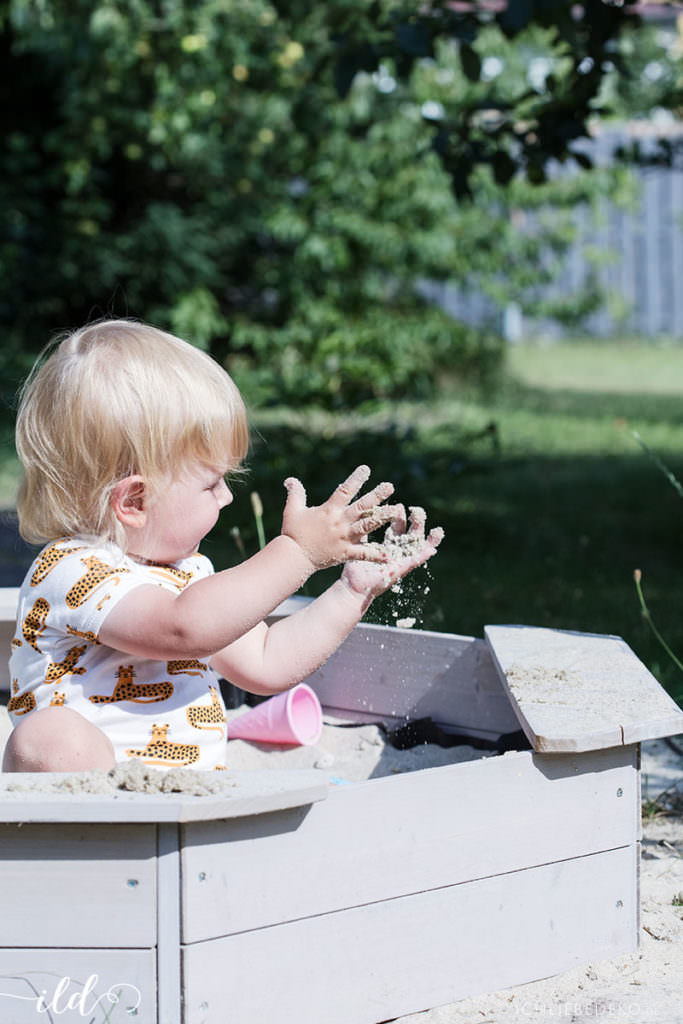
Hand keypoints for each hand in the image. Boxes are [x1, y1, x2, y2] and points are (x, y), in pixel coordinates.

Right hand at [281, 465, 405, 569]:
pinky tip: (388, 554)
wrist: (293, 558)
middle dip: (377, 495)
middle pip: (362, 506)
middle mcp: (340, 522)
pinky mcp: (345, 553)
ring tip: (397, 512)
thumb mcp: (292, 510)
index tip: (366, 469)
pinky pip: (363, 554)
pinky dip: (375, 554)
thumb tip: (289, 479)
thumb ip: (295, 494)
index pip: (345, 490)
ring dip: (382, 518)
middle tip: (390, 486)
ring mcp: (344, 537)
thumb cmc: (292, 533)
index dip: (356, 479)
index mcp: (329, 510)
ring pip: (367, 526)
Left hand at [341, 506, 443, 599]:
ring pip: (417, 545)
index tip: (400, 505)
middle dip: (416, 521)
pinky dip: (424, 553)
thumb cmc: (356, 568)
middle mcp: (397, 551)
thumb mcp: (360, 546)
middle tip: (417, 510)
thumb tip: (360, 516)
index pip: (398, 527)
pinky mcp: (402, 569)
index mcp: (388, 545)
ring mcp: (401, 560)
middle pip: (411, 533)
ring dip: (426, 536)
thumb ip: (363, 533)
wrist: (354, 586)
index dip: (400, 516)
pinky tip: (433, 548)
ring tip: (434, 527)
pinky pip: (416, 560)